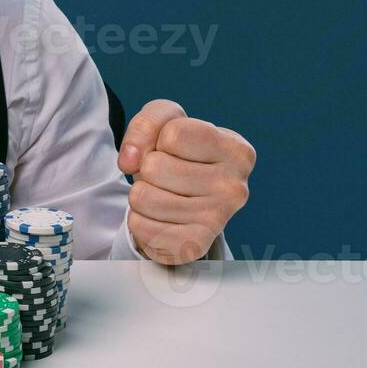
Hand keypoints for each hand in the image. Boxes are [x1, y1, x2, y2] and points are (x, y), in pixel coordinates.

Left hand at [117, 99, 254, 264]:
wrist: (186, 197)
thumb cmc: (178, 153)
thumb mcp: (165, 121)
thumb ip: (146, 125)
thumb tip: (129, 162)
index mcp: (237, 151)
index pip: (174, 133)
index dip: (161, 138)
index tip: (175, 148)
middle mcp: (235, 188)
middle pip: (154, 166)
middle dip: (148, 168)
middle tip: (166, 176)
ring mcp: (217, 221)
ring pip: (143, 197)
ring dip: (141, 193)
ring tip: (162, 193)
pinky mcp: (193, 246)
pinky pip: (140, 226)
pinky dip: (139, 219)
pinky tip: (160, 217)